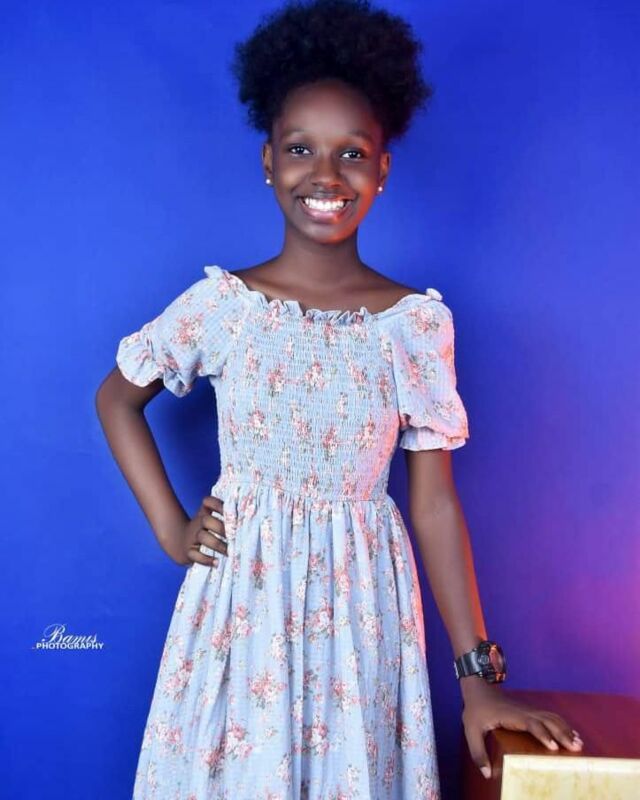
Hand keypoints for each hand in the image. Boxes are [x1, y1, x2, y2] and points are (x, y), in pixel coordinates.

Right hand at [173, 495, 228, 566]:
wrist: (179, 542)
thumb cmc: (203, 529)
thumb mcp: (209, 518)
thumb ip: (225, 516)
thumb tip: (247, 518)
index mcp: (204, 513)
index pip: (208, 502)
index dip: (217, 504)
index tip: (230, 509)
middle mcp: (197, 523)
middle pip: (206, 520)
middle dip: (221, 528)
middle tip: (234, 536)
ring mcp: (192, 537)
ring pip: (202, 537)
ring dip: (217, 544)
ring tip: (230, 552)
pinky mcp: (188, 552)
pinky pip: (194, 555)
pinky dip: (206, 560)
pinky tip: (217, 563)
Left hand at [460, 677, 583, 778]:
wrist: (478, 687)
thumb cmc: (475, 709)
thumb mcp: (470, 730)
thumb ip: (477, 752)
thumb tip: (487, 774)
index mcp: (511, 716)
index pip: (531, 723)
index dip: (543, 734)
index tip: (554, 747)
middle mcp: (523, 711)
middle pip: (547, 720)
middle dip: (562, 733)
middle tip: (576, 748)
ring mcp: (528, 709)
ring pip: (551, 717)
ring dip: (565, 729)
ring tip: (579, 743)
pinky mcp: (529, 711)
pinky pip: (549, 716)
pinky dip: (562, 724)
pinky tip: (571, 732)